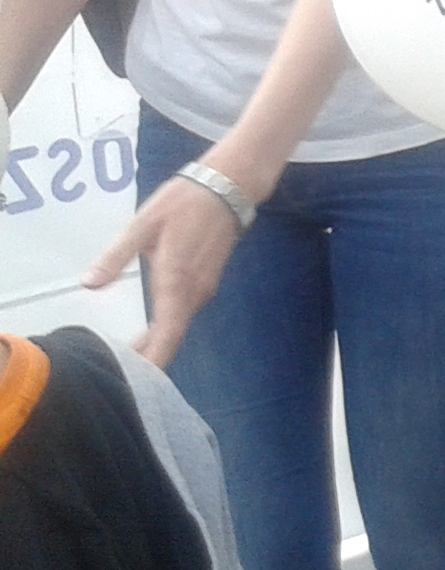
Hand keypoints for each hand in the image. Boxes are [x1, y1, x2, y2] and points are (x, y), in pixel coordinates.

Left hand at [91, 176, 247, 367]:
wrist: (230, 186)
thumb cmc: (184, 202)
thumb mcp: (142, 224)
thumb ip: (116, 257)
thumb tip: (89, 285)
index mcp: (175, 281)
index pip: (166, 334)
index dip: (153, 361)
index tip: (137, 383)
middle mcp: (194, 292)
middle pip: (172, 336)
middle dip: (150, 357)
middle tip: (120, 374)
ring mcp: (203, 288)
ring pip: (178, 325)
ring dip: (158, 342)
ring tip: (130, 356)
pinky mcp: (206, 281)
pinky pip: (184, 312)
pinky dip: (167, 326)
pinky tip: (151, 329)